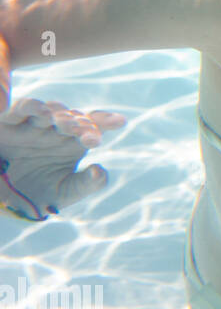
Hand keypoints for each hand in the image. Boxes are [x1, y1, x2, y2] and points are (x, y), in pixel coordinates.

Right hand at [0, 98, 126, 218]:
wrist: (2, 201)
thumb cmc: (37, 195)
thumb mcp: (64, 193)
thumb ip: (86, 184)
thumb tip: (101, 170)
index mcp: (73, 142)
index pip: (92, 127)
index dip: (105, 121)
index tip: (120, 121)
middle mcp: (55, 130)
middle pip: (74, 119)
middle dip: (83, 125)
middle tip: (89, 135)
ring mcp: (33, 125)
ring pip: (51, 111)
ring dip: (61, 116)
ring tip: (68, 125)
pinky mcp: (9, 122)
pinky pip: (21, 109)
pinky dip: (32, 107)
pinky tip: (45, 114)